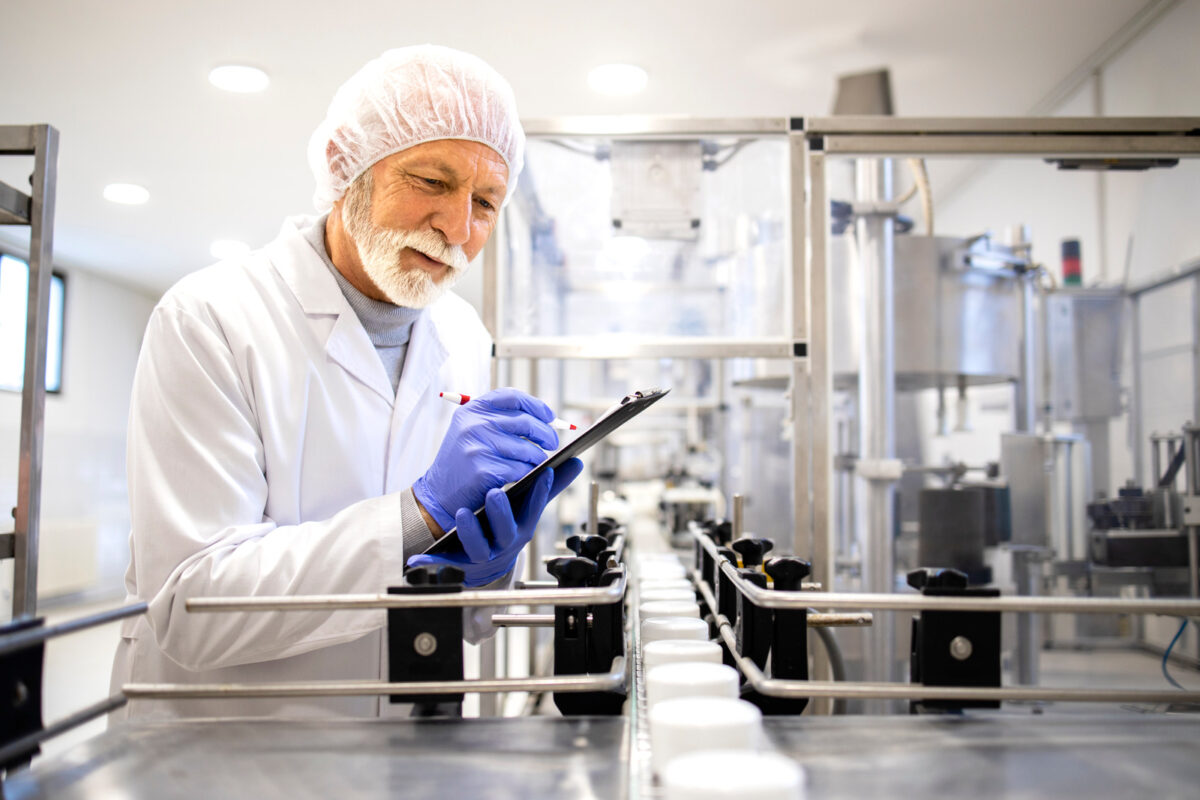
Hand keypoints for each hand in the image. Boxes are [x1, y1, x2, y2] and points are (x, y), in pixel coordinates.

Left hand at [407, 458, 583, 586]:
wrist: (483, 562)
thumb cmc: (507, 528)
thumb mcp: (528, 509)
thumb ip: (550, 487)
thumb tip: (577, 462)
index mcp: (521, 526)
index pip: (533, 509)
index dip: (539, 493)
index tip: (541, 473)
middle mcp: (504, 542)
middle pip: (507, 531)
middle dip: (502, 513)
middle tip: (495, 492)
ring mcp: (482, 554)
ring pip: (478, 547)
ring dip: (471, 532)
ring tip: (463, 513)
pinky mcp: (458, 563)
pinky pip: (445, 565)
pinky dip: (432, 563)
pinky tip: (417, 559)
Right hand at [413, 388, 558, 531]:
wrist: (439, 493)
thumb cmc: (464, 461)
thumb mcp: (472, 430)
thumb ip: (501, 419)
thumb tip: (546, 417)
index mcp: (472, 410)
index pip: (513, 397)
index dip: (536, 405)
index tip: (550, 416)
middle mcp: (474, 424)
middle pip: (526, 422)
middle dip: (546, 433)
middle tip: (552, 442)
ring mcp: (478, 447)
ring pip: (527, 449)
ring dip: (538, 458)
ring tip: (537, 462)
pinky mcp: (484, 470)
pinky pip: (521, 469)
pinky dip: (528, 473)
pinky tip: (524, 475)